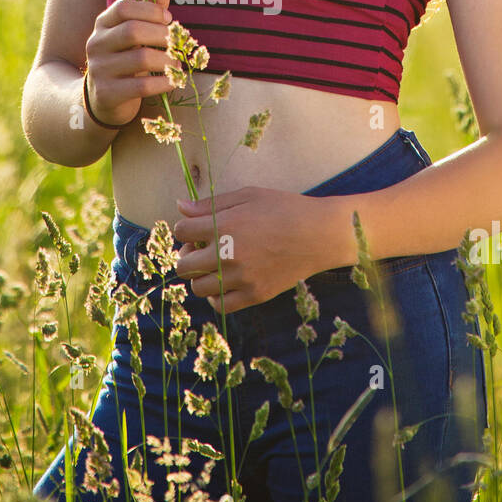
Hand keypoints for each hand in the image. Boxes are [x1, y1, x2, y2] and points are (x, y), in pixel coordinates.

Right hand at [83, 0, 178, 125]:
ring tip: (177, 63)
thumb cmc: (126, 58)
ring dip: (167, 60)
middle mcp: (96, 43)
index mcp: (102, 24)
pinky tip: (173, 81)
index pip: (123, 8)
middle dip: (162, 36)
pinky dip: (163, 82)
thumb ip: (150, 8)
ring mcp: (99, 69)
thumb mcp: (135, 32)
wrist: (103, 99)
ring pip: (140, 58)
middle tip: (177, 43)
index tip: (168, 19)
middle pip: (133, 31)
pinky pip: (141, 86)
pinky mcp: (108, 93)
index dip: (150, 10)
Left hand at [170, 186, 335, 313]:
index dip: (185, 228)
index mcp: (223, 226)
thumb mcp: (247, 196)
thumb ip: (210, 204)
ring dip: (199, 276)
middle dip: (186, 254)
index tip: (195, 228)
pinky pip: (220, 305)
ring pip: (198, 287)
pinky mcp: (255, 294)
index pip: (181, 231)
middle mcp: (228, 254)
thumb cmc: (284, 208)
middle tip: (200, 248)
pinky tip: (223, 282)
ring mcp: (241, 278)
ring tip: (213, 265)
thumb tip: (180, 207)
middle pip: (183, 264)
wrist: (320, 234)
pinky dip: (215, 296)